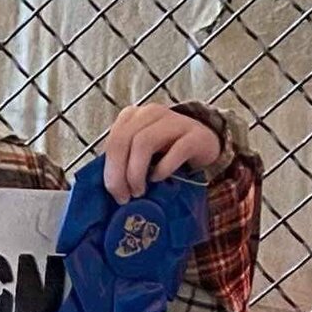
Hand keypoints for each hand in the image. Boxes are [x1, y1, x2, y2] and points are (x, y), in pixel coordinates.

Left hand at [102, 103, 224, 201]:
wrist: (204, 144)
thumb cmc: (165, 152)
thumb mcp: (138, 155)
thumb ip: (121, 164)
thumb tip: (108, 192)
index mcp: (132, 117)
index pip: (112, 142)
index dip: (110, 172)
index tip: (116, 194)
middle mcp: (150, 114)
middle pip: (123, 141)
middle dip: (119, 174)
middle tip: (125, 197)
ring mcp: (174, 120)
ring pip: (144, 142)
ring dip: (137, 172)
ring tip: (140, 191)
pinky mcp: (195, 134)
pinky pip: (176, 150)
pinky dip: (164, 168)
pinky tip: (160, 178)